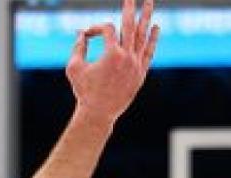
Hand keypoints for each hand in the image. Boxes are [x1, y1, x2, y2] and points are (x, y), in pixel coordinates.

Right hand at [66, 0, 158, 123]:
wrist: (99, 114)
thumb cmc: (84, 91)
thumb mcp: (74, 68)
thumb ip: (78, 47)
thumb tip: (82, 32)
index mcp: (112, 54)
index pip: (108, 29)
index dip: (96, 28)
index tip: (86, 34)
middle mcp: (127, 56)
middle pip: (131, 25)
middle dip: (131, 8)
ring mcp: (136, 64)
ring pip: (144, 36)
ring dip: (147, 17)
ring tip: (150, 2)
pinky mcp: (141, 73)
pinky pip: (149, 51)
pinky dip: (153, 39)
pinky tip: (156, 27)